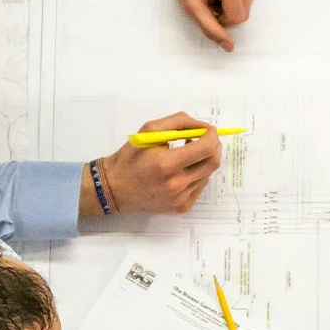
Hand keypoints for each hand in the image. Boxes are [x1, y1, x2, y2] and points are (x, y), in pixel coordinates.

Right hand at [98, 113, 221, 213]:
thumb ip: (179, 122)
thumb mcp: (149, 130)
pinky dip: (197, 175)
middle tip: (205, 139)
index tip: (208, 130)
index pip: (205, 148)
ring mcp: (180, 198)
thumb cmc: (130, 156)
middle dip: (214, 147)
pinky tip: (181, 171)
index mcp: (166, 164)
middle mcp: (176, 184)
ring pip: (207, 174)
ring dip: (203, 160)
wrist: (115, 187)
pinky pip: (199, 187)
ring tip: (186, 155)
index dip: (211, 136)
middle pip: (212, 162)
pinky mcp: (181, 207)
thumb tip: (203, 126)